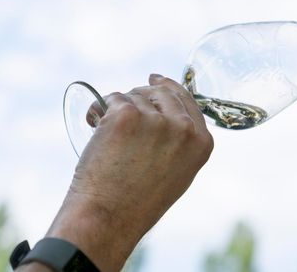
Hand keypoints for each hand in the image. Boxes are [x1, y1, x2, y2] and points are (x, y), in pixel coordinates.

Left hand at [33, 74, 212, 270]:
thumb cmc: (137, 201)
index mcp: (201, 142)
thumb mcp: (176, 172)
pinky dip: (100, 111)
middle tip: (122, 108)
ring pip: (133, 96)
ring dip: (118, 109)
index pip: (187, 100)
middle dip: (140, 96)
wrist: (109, 218)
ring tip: (108, 138)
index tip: (155, 79)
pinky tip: (95, 128)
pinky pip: (112, 99)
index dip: (169, 87)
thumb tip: (163, 111)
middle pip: (161, 91)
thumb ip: (179, 140)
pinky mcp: (126, 116)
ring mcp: (156, 120)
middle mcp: (183, 128)